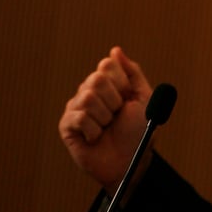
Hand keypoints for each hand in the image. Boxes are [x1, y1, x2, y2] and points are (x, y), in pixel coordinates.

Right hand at [59, 46, 152, 195]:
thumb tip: (115, 50)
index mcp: (108, 84)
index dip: (122, 84)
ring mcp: (76, 108)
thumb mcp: (144, 99)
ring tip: (106, 127)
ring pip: (88, 98)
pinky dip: (94, 130)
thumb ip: (132, 73)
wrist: (131, 162)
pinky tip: (95, 137)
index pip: (107, 65)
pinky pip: (79, 117)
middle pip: (97, 79)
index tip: (127, 99)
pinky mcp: (67, 126)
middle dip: (114, 100)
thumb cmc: (138, 133)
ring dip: (104, 117)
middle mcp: (89, 92)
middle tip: (116, 115)